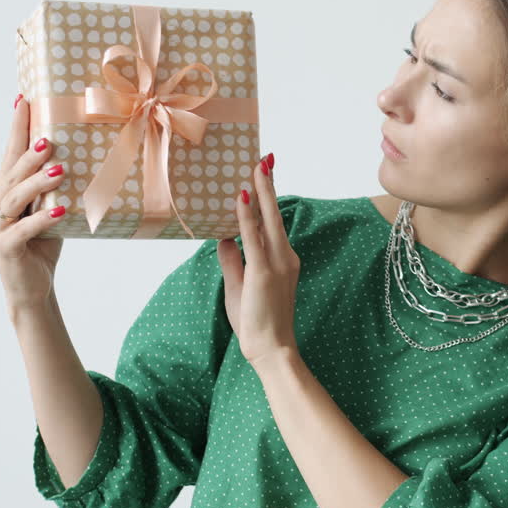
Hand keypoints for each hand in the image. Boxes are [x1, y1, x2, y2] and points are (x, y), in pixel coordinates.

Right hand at [0, 94, 68, 315]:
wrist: (33, 288)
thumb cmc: (43, 245)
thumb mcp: (48, 210)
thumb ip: (51, 188)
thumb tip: (78, 156)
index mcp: (1, 193)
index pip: (9, 155)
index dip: (16, 129)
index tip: (23, 100)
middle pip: (10, 174)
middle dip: (27, 154)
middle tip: (48, 139)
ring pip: (14, 199)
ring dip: (36, 182)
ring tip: (59, 170)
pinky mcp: (6, 248)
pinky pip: (23, 229)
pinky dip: (41, 220)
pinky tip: (59, 211)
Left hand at [216, 152, 298, 365]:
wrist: (272, 350)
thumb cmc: (257, 322)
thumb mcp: (238, 286)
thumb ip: (233, 261)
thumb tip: (223, 239)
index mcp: (281, 260)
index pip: (273, 222)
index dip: (267, 197)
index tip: (263, 173)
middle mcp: (284, 256)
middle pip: (274, 213)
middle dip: (269, 183)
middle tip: (265, 157)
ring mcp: (276, 263)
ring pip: (268, 219)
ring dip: (262, 190)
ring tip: (257, 166)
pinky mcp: (263, 271)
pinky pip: (253, 237)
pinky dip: (247, 215)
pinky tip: (242, 196)